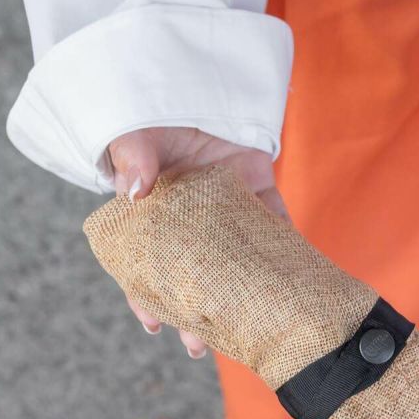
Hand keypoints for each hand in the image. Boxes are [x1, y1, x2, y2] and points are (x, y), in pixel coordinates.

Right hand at [108, 126, 286, 357]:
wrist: (201, 71)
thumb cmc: (155, 104)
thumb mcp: (135, 128)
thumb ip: (133, 156)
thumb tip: (134, 192)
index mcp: (155, 212)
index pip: (146, 261)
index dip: (147, 295)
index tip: (154, 324)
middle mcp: (192, 219)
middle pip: (194, 273)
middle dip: (195, 311)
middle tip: (199, 347)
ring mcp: (229, 209)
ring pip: (236, 261)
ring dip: (240, 296)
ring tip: (244, 332)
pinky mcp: (260, 192)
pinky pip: (276, 226)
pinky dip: (282, 255)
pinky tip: (285, 287)